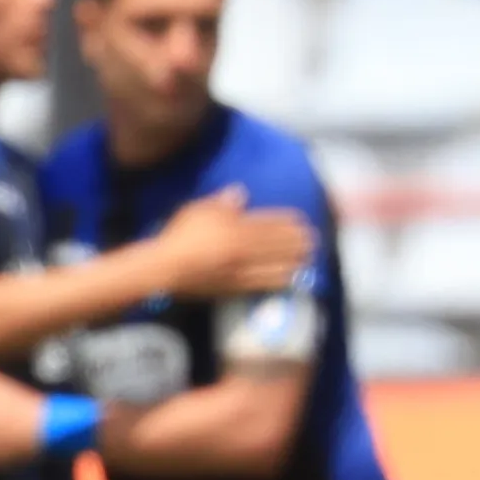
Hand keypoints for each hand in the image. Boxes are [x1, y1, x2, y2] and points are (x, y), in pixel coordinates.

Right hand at [149, 189, 313, 299]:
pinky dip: (279, 280)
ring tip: (307, 260)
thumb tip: (240, 193)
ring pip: (274, 265)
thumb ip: (222, 202)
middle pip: (276, 245)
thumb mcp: (199, 209)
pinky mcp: (234, 287)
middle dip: (297, 242)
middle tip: (314, 241)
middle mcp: (243, 249)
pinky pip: (262, 283)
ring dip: (294, 262)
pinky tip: (289, 280)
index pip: (269, 223)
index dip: (287, 222)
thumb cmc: (179, 235)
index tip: (302, 221)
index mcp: (236, 228)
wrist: (165, 268)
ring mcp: (240, 270)